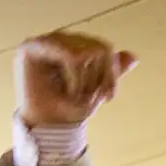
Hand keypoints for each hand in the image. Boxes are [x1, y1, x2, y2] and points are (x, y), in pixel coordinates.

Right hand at [14, 31, 137, 127]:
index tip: (108, 98)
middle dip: (101, 78)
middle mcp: (62, 39)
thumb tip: (133, 57)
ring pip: (87, 52)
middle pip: (100, 48)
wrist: (44, 126)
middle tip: (93, 99)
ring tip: (78, 97)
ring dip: (88, 81)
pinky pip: (70, 57)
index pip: (105, 48)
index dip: (112, 73)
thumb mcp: (97, 90)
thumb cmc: (68, 108)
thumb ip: (112, 72)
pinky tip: (70, 94)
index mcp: (77, 45)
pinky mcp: (32, 47)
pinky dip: (76, 80)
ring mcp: (46, 40)